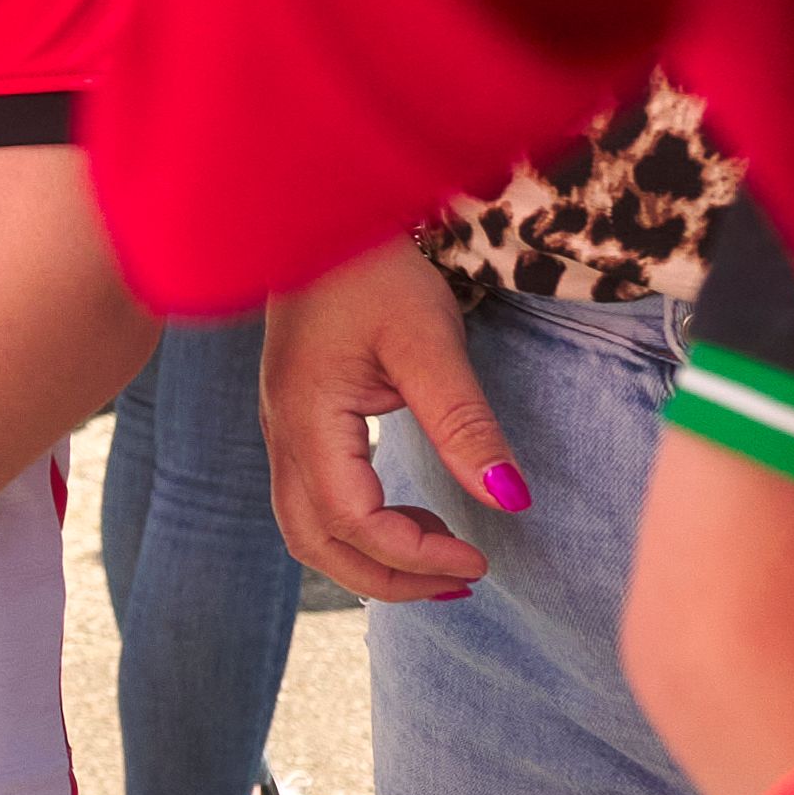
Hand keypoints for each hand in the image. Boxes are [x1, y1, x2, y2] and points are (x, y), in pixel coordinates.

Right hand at [260, 246, 519, 604]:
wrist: (316, 215)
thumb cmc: (371, 267)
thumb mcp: (429, 340)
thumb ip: (465, 424)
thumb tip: (512, 501)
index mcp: (308, 418)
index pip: (351, 520)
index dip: (414, 555)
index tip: (480, 559)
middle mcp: (282, 432)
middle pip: (315, 542)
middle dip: (388, 577)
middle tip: (463, 579)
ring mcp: (281, 427)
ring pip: (306, 528)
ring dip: (369, 558)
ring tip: (439, 559)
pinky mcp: (295, 417)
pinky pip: (311, 500)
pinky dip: (357, 529)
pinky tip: (407, 518)